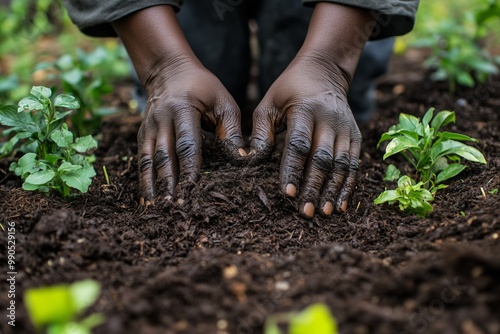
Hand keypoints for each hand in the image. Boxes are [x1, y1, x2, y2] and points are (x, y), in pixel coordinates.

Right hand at [112, 6, 244, 204]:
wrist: (168, 71)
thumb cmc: (202, 88)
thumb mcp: (223, 101)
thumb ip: (231, 130)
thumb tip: (240, 159)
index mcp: (183, 110)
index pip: (187, 143)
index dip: (189, 167)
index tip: (193, 188)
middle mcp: (161, 120)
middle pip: (165, 156)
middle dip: (169, 183)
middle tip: (175, 207)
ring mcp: (148, 128)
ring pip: (149, 161)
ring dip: (152, 186)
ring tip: (156, 208)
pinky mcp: (142, 135)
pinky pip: (142, 160)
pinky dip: (143, 181)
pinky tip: (146, 200)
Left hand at [250, 3, 372, 217]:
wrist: (325, 70)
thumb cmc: (289, 90)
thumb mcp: (269, 102)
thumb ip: (261, 131)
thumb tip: (251, 161)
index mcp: (305, 110)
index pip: (299, 144)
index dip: (293, 170)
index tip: (287, 194)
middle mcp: (329, 120)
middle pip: (323, 158)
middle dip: (314, 187)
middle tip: (305, 212)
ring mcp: (345, 128)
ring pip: (342, 164)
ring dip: (333, 191)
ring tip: (324, 213)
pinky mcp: (355, 135)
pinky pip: (354, 164)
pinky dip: (348, 186)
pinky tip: (341, 204)